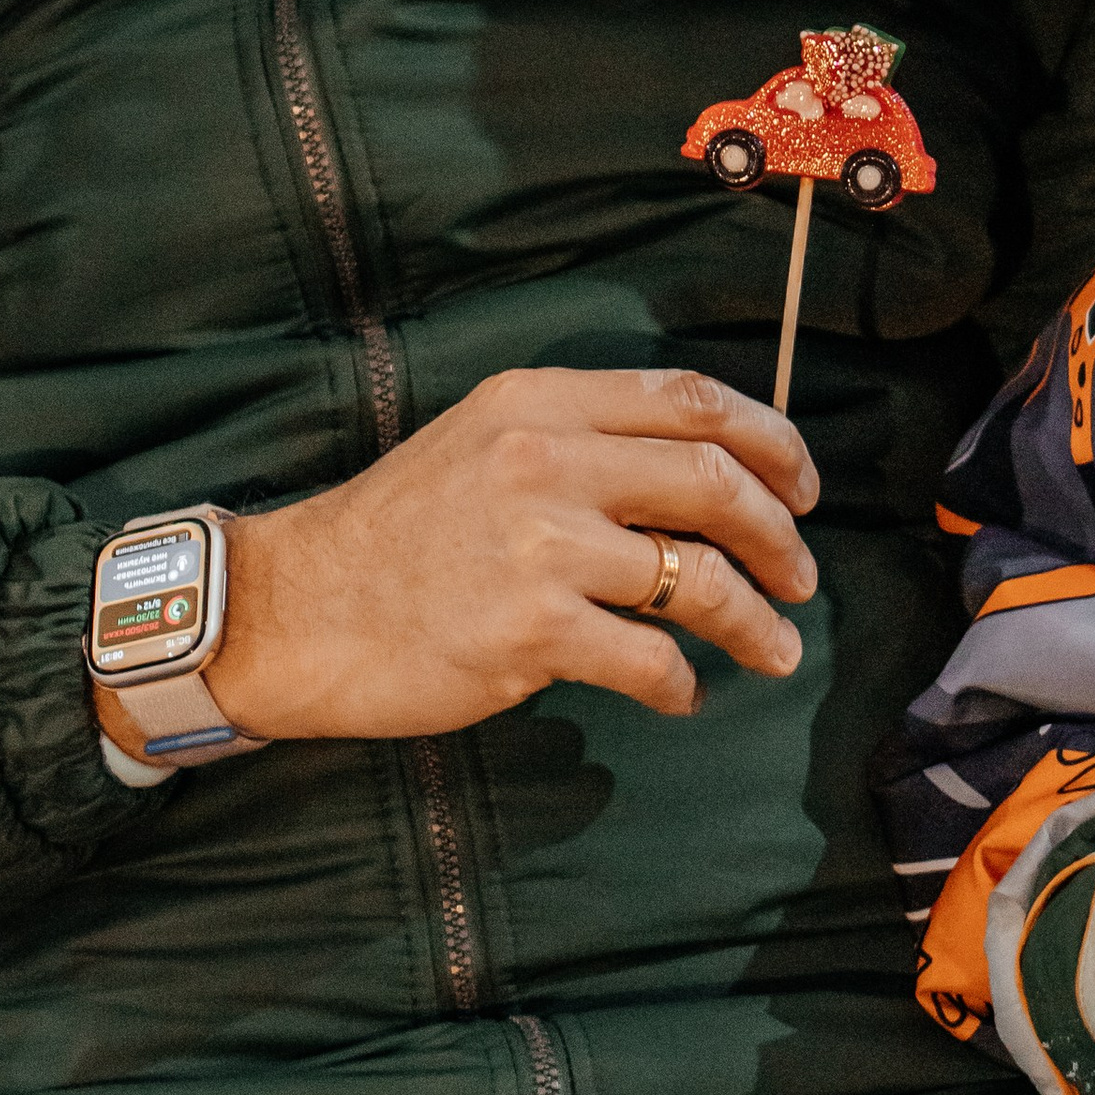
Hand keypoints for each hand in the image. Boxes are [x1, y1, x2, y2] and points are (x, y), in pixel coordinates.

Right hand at [99, 368, 818, 752]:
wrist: (292, 611)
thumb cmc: (396, 534)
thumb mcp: (485, 442)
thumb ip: (583, 442)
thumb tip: (705, 476)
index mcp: (541, 401)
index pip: (692, 400)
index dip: (771, 440)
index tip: (803, 487)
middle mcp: (545, 459)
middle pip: (713, 482)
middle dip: (779, 535)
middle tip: (802, 575)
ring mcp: (539, 546)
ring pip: (698, 578)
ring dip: (754, 620)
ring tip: (776, 647)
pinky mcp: (530, 630)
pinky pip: (649, 660)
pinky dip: (683, 684)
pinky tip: (684, 694)